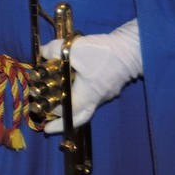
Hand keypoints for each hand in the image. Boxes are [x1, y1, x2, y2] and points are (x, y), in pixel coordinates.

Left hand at [42, 19, 141, 133]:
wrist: (132, 48)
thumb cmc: (102, 53)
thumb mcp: (74, 49)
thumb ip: (53, 51)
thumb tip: (42, 53)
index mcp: (87, 95)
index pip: (69, 113)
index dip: (56, 118)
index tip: (45, 122)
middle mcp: (98, 98)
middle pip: (80, 117)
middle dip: (65, 123)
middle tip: (50, 126)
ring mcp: (106, 93)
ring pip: (87, 106)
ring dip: (73, 107)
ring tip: (59, 102)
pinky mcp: (111, 85)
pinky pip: (94, 96)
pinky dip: (81, 95)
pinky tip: (73, 85)